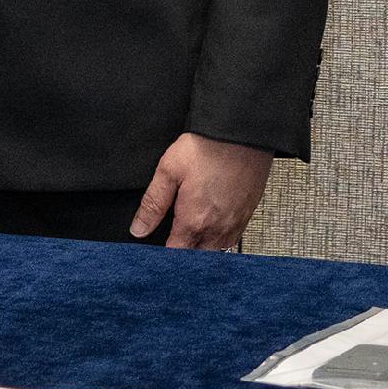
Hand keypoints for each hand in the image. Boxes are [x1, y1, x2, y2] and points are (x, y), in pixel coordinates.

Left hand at [129, 134, 274, 248]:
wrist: (242, 130)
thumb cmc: (208, 146)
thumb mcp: (169, 170)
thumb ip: (153, 203)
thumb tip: (139, 229)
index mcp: (194, 221)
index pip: (175, 255)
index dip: (164, 257)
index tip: (157, 252)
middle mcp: (217, 227)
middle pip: (197, 258)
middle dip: (184, 255)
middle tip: (173, 242)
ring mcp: (235, 222)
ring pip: (217, 251)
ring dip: (203, 249)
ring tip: (192, 237)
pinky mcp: (248, 212)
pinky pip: (233, 239)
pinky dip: (221, 239)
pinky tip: (213, 227)